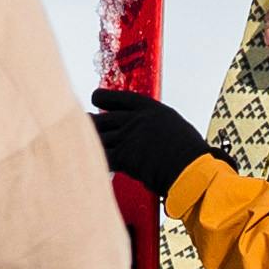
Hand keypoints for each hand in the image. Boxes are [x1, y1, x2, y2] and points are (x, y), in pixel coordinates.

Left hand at [90, 85, 213, 196]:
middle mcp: (137, 119)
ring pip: (99, 137)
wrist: (191, 171)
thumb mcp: (177, 129)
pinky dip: (93, 160)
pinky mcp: (124, 155)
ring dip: (90, 143)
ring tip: (77, 144)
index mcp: (152, 109)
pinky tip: (87, 162)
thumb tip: (149, 137)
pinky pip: (102, 156)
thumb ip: (158, 128)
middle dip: (92, 124)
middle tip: (83, 126)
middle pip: (105, 119)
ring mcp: (129, 136)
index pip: (122, 98)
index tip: (95, 97)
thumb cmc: (191, 155)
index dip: (105, 97)